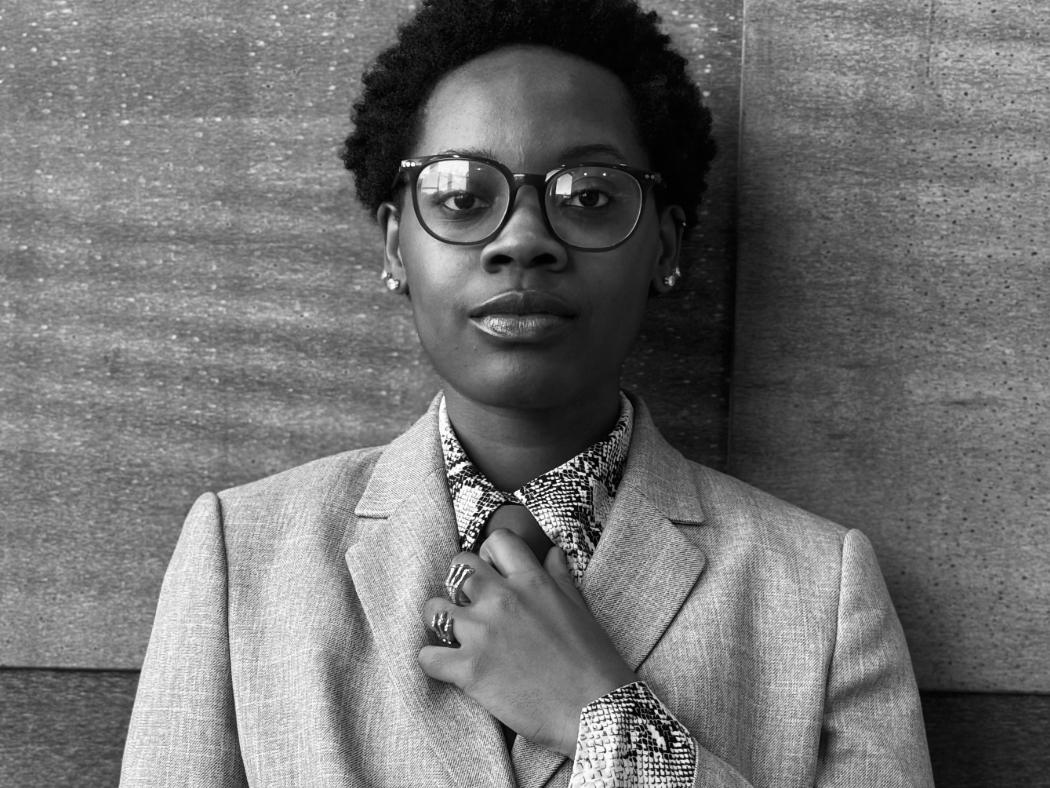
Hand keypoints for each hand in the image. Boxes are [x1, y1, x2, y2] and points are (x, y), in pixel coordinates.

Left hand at [418, 529, 637, 756]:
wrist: (596, 712)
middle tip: (469, 605)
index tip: (491, 573)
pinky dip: (433, 661)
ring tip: (453, 635)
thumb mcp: (579, 609)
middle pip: (458, 566)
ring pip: (434, 608)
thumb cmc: (593, 662)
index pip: (497, 541)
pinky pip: (427, 656)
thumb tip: (553, 553)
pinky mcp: (469, 670)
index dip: (490, 555)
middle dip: (459, 583)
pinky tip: (448, 666)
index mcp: (532, 581)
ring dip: (440, 620)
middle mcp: (503, 599)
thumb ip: (560, 577)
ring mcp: (483, 633)